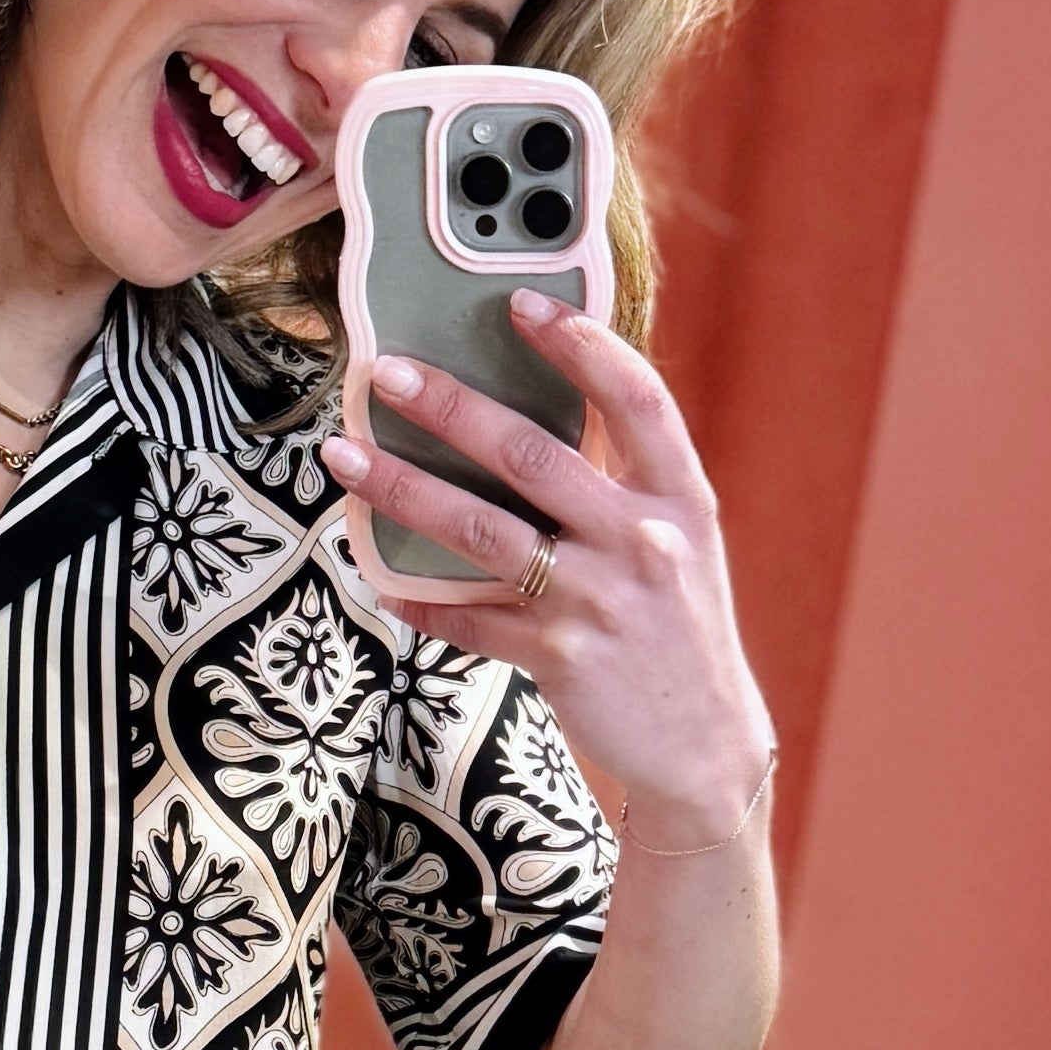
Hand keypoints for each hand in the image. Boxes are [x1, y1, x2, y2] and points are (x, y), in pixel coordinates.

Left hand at [324, 297, 772, 845]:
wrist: (704, 746)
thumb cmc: (677, 628)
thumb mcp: (679, 542)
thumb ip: (624, 482)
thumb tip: (530, 416)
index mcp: (680, 499)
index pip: (637, 400)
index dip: (581, 345)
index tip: (520, 304)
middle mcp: (643, 542)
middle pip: (532, 455)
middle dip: (451, 407)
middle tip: (389, 374)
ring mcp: (599, 602)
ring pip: (481, 532)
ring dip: (403, 490)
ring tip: (346, 457)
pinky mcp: (560, 658)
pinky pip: (469, 619)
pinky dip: (421, 598)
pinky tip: (380, 578)